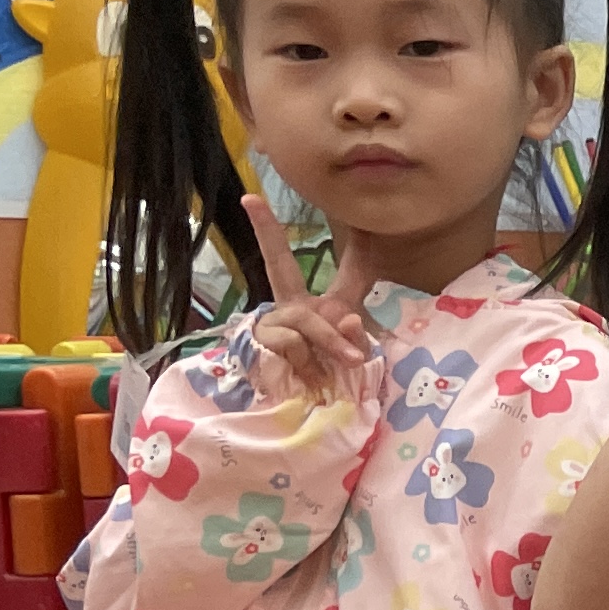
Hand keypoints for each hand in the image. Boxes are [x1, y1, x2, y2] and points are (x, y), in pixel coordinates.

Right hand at [242, 193, 376, 399]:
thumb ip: (359, 336)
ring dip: (332, 341)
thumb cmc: (333, 378)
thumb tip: (349, 320)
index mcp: (323, 307)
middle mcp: (293, 307)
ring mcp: (275, 323)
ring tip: (349, 362)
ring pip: (307, 320)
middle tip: (250, 200)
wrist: (303, 409)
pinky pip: (293, 344)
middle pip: (277, 262)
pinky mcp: (262, 343)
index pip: (342, 270)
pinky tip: (312, 377)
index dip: (357, 248)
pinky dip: (311, 361)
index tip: (326, 206)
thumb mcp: (356, 356)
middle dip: (265, 231)